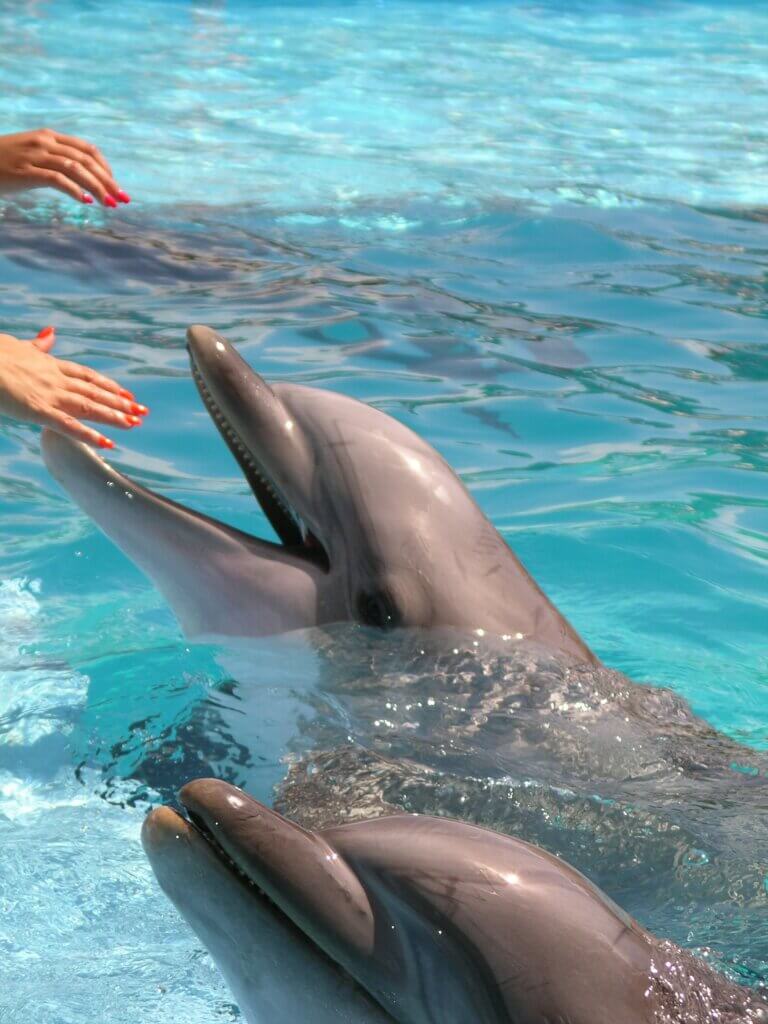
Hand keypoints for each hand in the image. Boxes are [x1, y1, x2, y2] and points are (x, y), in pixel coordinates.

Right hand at [0, 129, 129, 206]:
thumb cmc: (4, 162)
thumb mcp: (33, 155)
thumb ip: (55, 161)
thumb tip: (82, 179)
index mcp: (50, 137)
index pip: (87, 149)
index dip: (106, 167)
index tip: (115, 185)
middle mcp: (45, 142)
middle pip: (86, 160)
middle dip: (108, 181)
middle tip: (123, 199)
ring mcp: (35, 155)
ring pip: (76, 169)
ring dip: (97, 188)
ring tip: (109, 204)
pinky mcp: (26, 171)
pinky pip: (56, 179)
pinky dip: (73, 190)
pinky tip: (85, 202)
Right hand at [0, 328, 147, 447]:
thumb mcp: (19, 346)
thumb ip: (39, 345)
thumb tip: (51, 332)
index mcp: (51, 366)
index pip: (88, 377)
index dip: (109, 386)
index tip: (127, 394)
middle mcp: (56, 379)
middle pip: (95, 392)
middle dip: (120, 403)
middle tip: (143, 412)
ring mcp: (50, 394)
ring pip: (89, 406)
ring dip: (113, 416)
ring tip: (135, 424)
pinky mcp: (39, 410)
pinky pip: (69, 425)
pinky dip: (90, 435)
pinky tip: (108, 444)